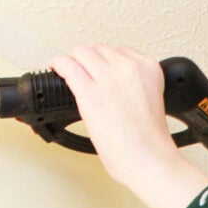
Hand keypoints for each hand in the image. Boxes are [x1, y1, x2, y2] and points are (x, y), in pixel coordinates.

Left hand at [49, 45, 207, 207]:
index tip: (100, 69)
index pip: (121, 51)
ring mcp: (108, 78)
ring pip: (81, 52)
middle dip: (89, 60)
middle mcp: (128, 68)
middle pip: (99, 49)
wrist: (149, 159)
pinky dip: (58, 64)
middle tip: (83, 72)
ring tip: (68, 69)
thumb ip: (135, 88)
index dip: (107, 61)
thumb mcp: (151, 102)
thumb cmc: (151, 141)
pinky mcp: (89, 92)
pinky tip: (56, 68)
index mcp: (148, 69)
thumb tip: (114, 89)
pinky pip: (67, 65)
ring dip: (74, 60)